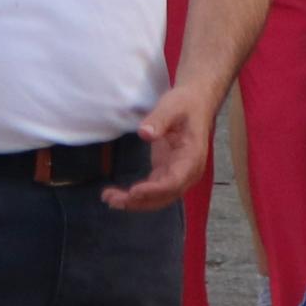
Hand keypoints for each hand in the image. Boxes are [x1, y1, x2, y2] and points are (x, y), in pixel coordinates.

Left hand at [113, 78, 221, 211]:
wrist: (195, 104)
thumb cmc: (185, 104)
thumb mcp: (172, 107)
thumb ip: (159, 120)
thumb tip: (144, 133)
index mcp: (192, 157)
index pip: (175, 181)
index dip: (155, 190)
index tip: (134, 192)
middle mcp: (188, 172)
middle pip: (165, 195)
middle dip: (140, 201)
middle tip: (113, 200)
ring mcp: (178, 174)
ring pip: (158, 197)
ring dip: (135, 202)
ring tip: (109, 199)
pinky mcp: (167, 171)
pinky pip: (153, 189)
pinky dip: (136, 195)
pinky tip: (118, 195)